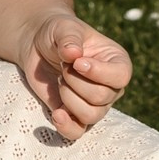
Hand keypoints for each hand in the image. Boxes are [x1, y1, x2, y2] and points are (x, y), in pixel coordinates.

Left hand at [22, 13, 132, 141]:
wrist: (38, 44)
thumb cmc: (58, 32)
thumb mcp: (63, 27)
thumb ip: (69, 38)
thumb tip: (73, 54)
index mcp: (117, 61)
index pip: (121, 76)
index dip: (99, 73)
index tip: (77, 62)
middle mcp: (111, 87)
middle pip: (101, 97)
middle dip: (75, 81)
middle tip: (63, 66)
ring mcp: (94, 104)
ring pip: (90, 115)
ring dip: (68, 98)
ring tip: (59, 79)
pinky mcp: (74, 115)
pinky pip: (77, 132)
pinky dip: (66, 126)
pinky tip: (56, 114)